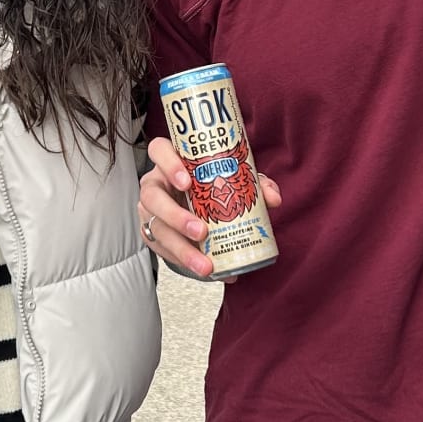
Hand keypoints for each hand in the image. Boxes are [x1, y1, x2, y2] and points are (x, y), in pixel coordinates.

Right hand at [139, 136, 282, 281]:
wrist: (198, 206)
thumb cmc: (211, 185)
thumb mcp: (232, 179)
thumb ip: (252, 183)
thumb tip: (273, 198)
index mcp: (171, 162)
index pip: (159, 150)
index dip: (168, 164)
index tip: (187, 182)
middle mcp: (155, 184)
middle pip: (152, 196)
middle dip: (175, 216)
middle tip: (202, 232)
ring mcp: (149, 211)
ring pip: (156, 228)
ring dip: (181, 249)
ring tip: (205, 264)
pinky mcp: (151, 234)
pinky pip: (162, 250)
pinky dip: (184, 262)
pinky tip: (206, 271)